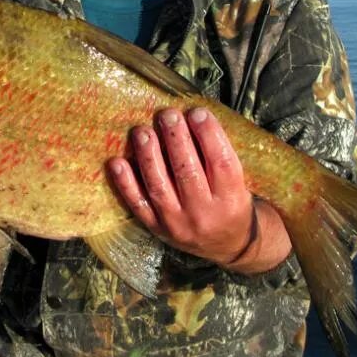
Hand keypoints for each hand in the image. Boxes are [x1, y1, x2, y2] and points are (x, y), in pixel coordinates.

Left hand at [106, 107, 291, 272]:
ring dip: (148, 156)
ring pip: (159, 186)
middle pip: (188, 172)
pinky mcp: (157, 229)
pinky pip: (138, 204)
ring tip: (142, 131)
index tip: (197, 112)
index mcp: (231, 199)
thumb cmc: (230, 202)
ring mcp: (178, 224)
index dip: (209, 135)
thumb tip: (193, 116)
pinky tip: (117, 162)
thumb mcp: (239, 182)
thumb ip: (219, 154)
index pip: (221, 163)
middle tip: (168, 114)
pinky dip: (125, 183)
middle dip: (176, 139)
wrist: (227, 245)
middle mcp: (205, 213)